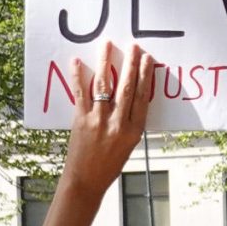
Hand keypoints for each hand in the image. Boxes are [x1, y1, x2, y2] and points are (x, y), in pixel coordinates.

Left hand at [61, 42, 156, 192]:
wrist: (86, 180)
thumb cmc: (109, 165)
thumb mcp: (129, 144)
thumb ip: (131, 122)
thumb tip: (131, 96)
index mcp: (134, 130)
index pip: (143, 96)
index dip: (146, 75)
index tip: (147, 59)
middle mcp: (118, 123)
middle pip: (127, 87)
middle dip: (131, 63)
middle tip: (133, 46)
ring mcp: (99, 120)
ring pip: (104, 84)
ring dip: (106, 61)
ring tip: (107, 45)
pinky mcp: (81, 120)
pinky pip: (80, 93)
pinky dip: (78, 76)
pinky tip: (78, 62)